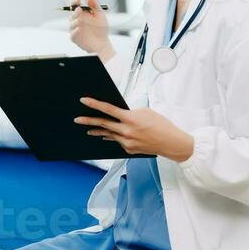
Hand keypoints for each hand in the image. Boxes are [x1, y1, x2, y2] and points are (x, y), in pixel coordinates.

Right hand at [68, 0, 113, 61]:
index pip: (75, 5)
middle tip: (79, 9)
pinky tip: (79, 29)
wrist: (103, 43)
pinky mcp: (75, 38)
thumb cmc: (101, 28)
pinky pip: (72, 34)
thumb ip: (95, 5)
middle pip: (71, 14)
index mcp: (82, 13)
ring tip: (81, 20)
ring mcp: (75, 29)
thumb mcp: (100, 15)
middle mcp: (77, 20)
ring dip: (75, 21)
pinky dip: (75, 31)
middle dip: (74, 11)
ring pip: (71, 24)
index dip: (75, 1)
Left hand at [74, 99, 194, 162]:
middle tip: (77, 119)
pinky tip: (105, 135)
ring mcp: (127, 142)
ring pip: (108, 134)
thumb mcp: (146, 112)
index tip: (84, 100)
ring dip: (97, 130)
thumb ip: (130, 113)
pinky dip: (112, 137)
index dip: (94, 104)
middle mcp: (126, 131)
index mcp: (131, 118)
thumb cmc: (161, 125)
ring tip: (88, 129)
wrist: (171, 143)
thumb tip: (120, 115)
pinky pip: (117, 141)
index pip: (108, 109)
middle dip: (88, 121)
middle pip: (103, 124)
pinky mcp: (129, 149)